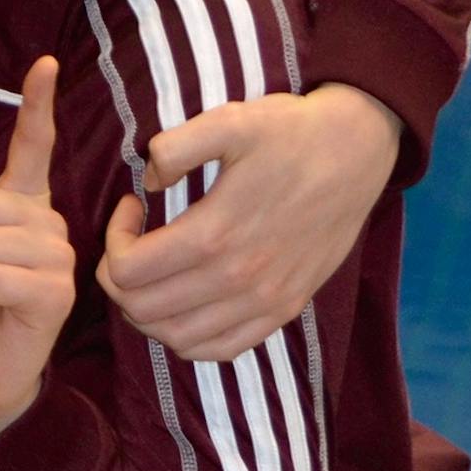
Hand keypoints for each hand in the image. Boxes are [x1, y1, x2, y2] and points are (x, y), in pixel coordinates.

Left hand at [97, 83, 400, 362]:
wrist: (357, 153)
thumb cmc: (289, 133)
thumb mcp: (228, 120)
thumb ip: (174, 147)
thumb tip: (148, 183)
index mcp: (214, 235)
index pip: (128, 270)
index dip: (113, 239)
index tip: (131, 206)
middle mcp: (238, 281)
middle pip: (143, 311)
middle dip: (119, 276)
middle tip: (132, 238)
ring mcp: (265, 303)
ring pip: (177, 338)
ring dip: (147, 309)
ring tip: (154, 267)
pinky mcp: (285, 310)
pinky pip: (221, 349)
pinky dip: (188, 335)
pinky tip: (185, 297)